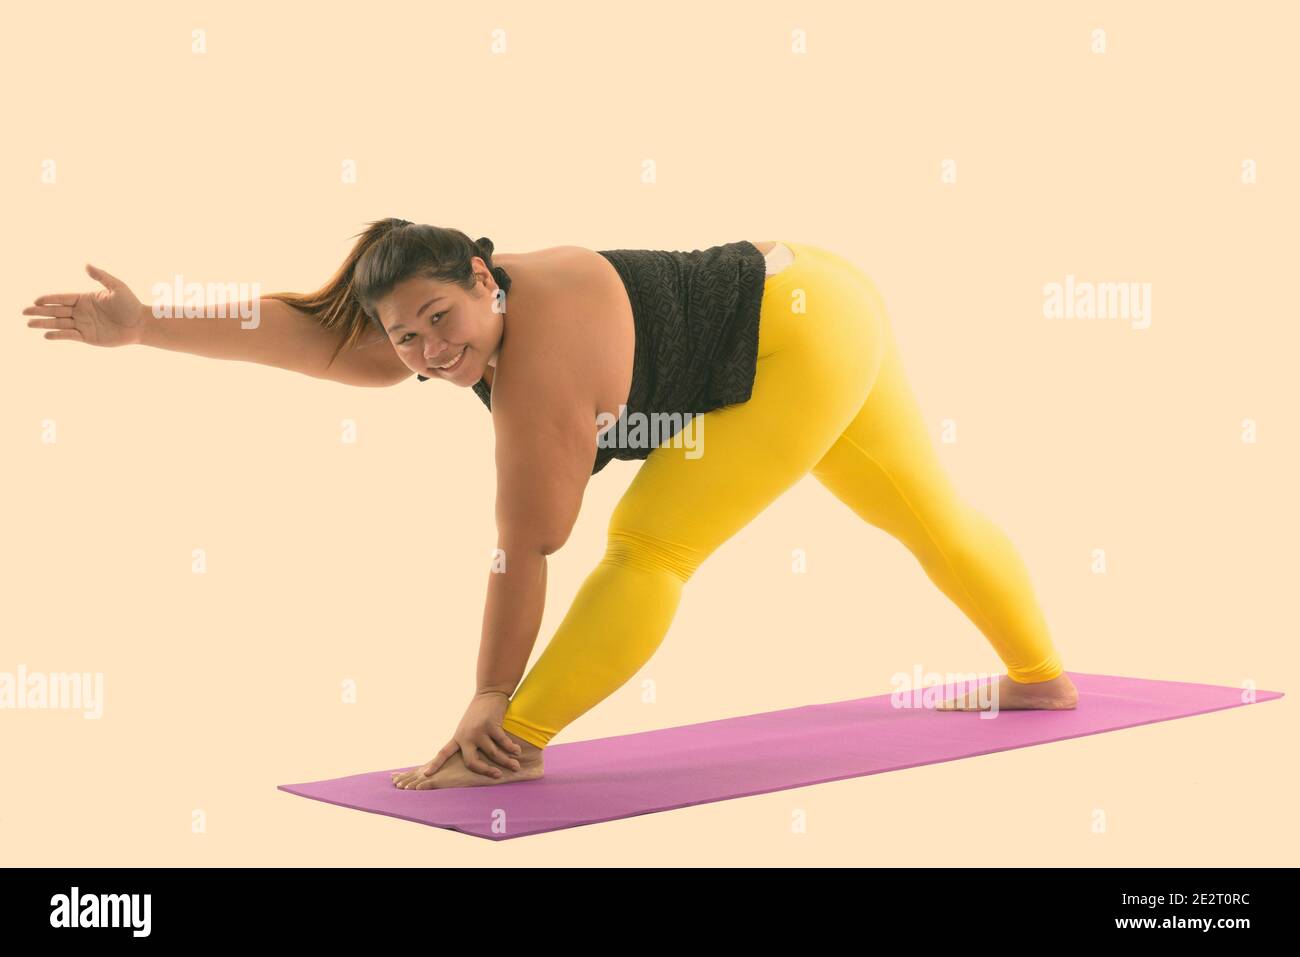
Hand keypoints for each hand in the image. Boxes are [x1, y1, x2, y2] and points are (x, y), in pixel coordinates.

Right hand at [23, 264, 146, 346]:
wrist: (140, 323)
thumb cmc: (130, 304)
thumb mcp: (116, 286)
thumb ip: (100, 276)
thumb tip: (85, 265)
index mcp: (85, 299)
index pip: (62, 298)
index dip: (49, 299)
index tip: (36, 300)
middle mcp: (81, 312)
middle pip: (56, 311)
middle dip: (40, 312)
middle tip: (25, 312)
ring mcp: (83, 325)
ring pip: (59, 323)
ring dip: (44, 324)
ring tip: (29, 324)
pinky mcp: (88, 337)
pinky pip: (70, 336)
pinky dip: (58, 335)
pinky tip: (47, 335)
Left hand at [417, 691, 523, 780]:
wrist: (489, 692)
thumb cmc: (480, 712)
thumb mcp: (468, 726)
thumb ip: (469, 741)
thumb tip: (480, 759)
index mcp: (458, 737)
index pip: (443, 752)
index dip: (435, 764)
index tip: (426, 775)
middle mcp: (466, 736)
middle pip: (471, 762)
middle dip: (485, 771)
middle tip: (497, 775)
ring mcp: (478, 731)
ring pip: (492, 753)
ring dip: (506, 761)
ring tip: (515, 766)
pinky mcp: (490, 725)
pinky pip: (503, 742)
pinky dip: (511, 748)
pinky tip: (517, 751)